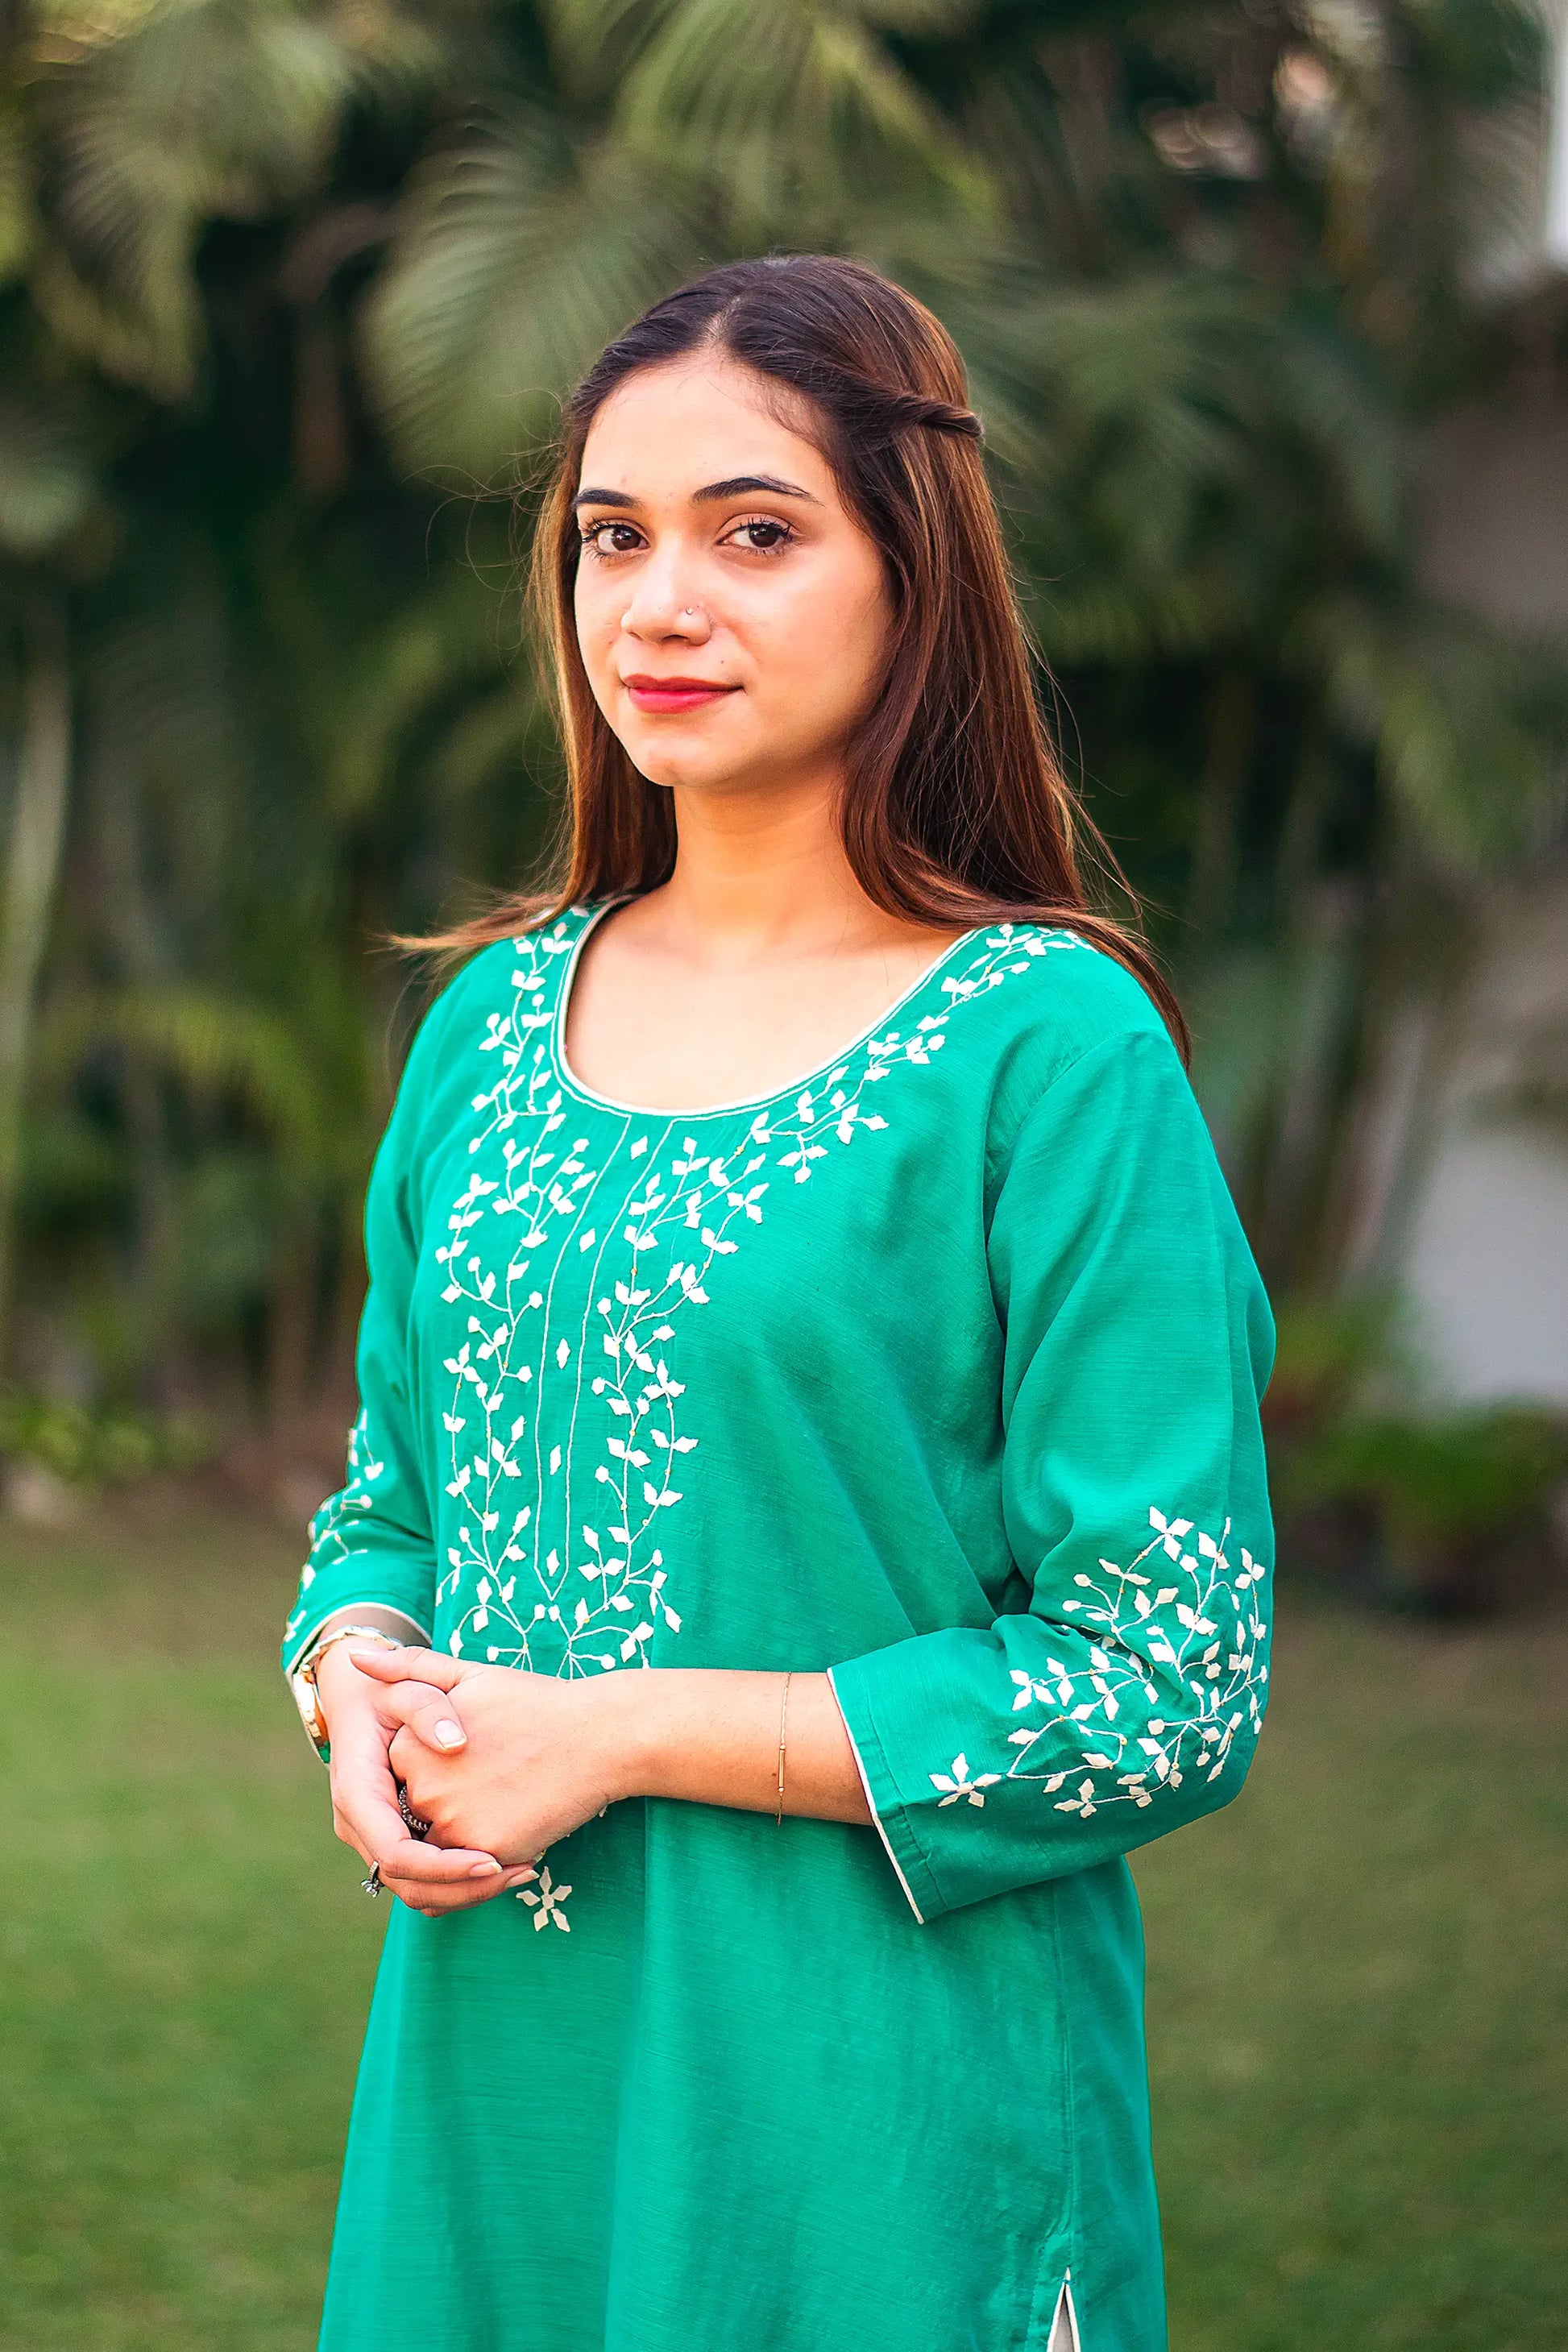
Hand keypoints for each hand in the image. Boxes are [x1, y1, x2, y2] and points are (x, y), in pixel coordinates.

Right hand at [314, 1643, 534, 1916]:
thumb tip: (455, 1744)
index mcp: (357, 1793)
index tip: (491, 1860)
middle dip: (465, 1888)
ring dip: (469, 1892)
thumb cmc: (385, 1689)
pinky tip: (506, 1862)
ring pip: (418, 1891)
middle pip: (410, 1884)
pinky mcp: (394, 1839)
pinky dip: (461, 1882)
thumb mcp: (405, 1685)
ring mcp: (374, 1838)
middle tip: (523, 1871)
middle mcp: (359, 1826)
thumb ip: (427, 1707)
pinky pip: (424, 1878)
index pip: (395, 1854)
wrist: (359, 1698)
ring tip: (523, 1870)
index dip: (443, 1866)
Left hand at [352, 1646, 633, 1869]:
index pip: (402, 1784)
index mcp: (408, 1747)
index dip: (440, 1781)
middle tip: (497, 1790)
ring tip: (505, 1822)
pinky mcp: (484, 1854)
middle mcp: (421, 1789)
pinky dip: (486, 1870)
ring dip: (460, 1854)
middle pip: (419, 1821)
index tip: (477, 1766)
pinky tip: (520, 1839)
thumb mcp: (470, 1677)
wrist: (600, 1734)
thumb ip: (410, 1669)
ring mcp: (451, 1824)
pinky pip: (467, 1879)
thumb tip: (356, 1658)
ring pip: (437, 1858)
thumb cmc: (537, 1704)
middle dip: (449, 1819)